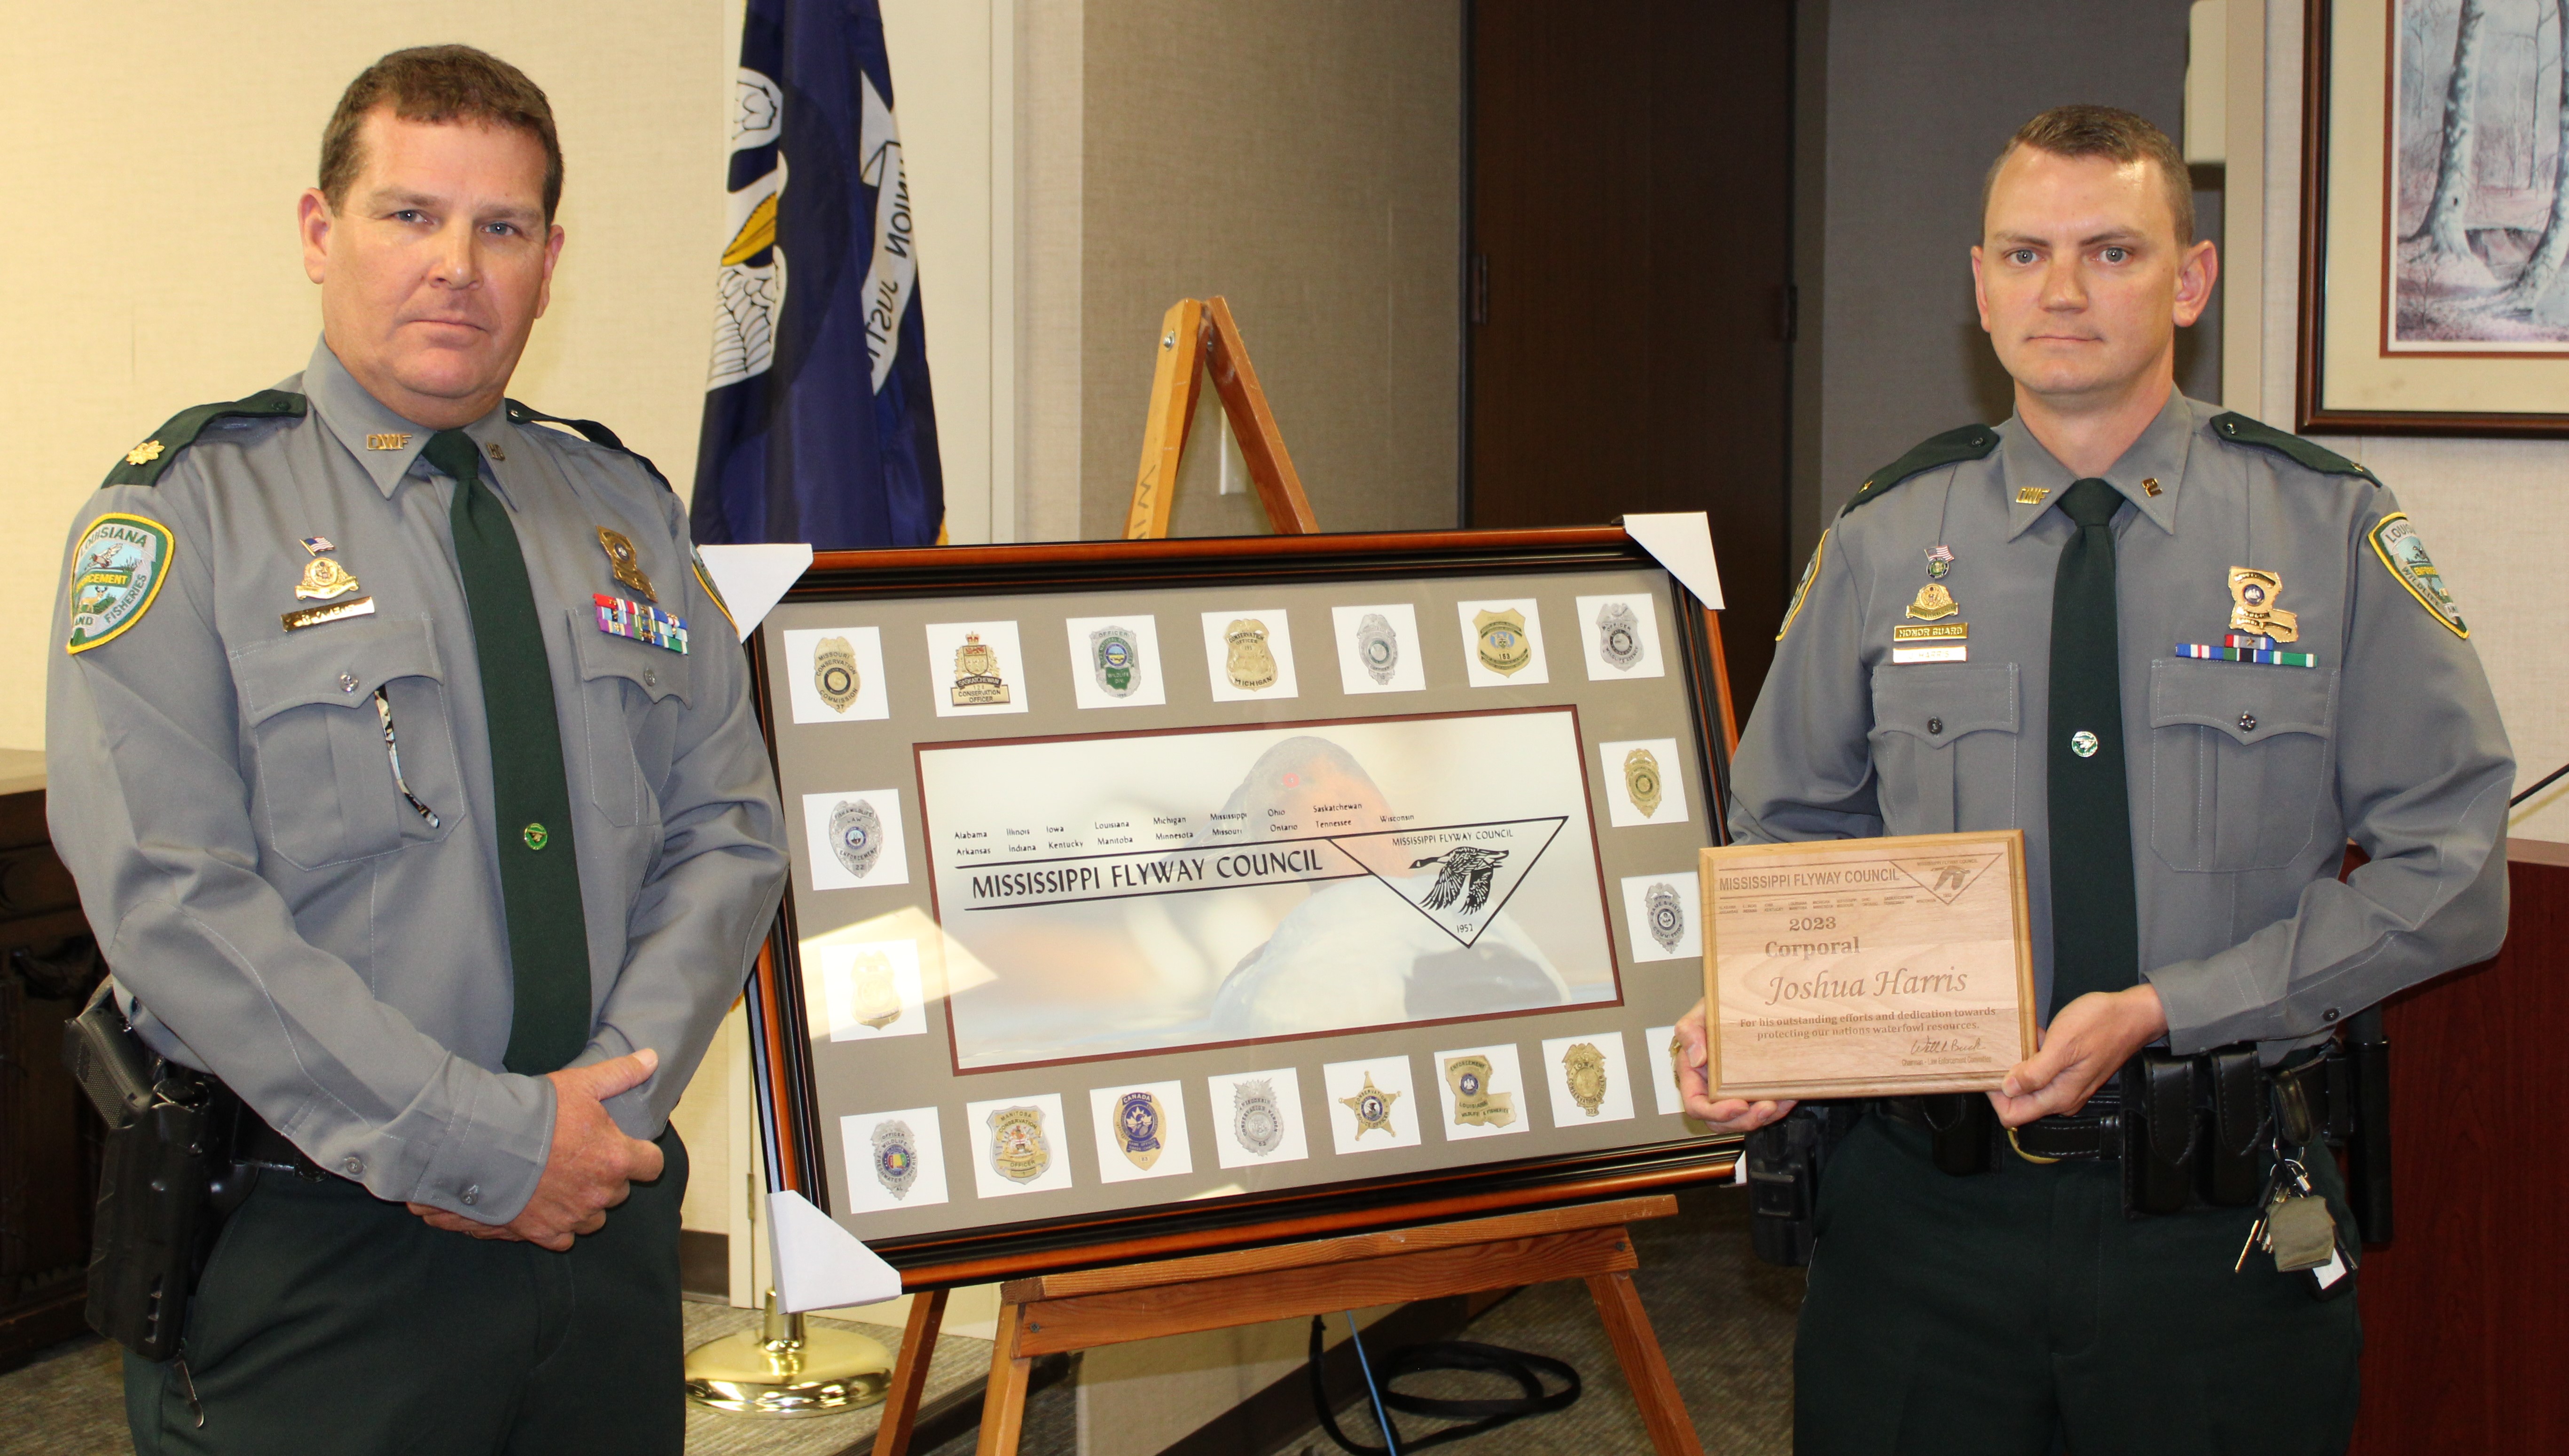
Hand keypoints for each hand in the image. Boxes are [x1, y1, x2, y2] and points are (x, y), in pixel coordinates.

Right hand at [409, 1048, 665, 1249]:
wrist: (484, 1144)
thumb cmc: (537, 1112)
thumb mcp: (581, 1084)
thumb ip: (621, 1074)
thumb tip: (651, 1058)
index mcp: (616, 1159)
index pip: (652, 1165)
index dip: (642, 1156)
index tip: (628, 1148)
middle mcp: (600, 1193)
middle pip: (619, 1191)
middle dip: (607, 1177)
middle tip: (583, 1158)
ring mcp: (573, 1216)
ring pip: (595, 1217)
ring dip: (585, 1203)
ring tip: (564, 1182)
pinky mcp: (544, 1232)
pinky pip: (565, 1238)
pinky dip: (560, 1226)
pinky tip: (546, 1206)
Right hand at [1674, 998, 1797, 1133]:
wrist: (1737, 1008)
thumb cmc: (1716, 1012)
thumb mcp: (1700, 1014)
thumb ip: (1690, 1032)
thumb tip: (1697, 1058)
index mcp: (1693, 1075)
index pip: (1696, 1106)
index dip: (1715, 1112)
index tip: (1738, 1106)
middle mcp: (1709, 1089)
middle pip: (1721, 1121)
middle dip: (1745, 1120)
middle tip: (1767, 1107)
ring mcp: (1731, 1093)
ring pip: (1742, 1120)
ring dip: (1762, 1118)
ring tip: (1779, 1102)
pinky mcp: (1751, 1091)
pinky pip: (1762, 1110)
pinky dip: (1777, 1108)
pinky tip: (1789, 1096)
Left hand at [1988, 986, 2166, 1127]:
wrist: (2133, 1015)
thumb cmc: (2102, 1025)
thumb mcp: (2062, 1045)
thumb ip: (2035, 1072)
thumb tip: (2008, 1089)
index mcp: (2060, 1097)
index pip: (2013, 1115)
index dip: (1995, 1096)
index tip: (1990, 1070)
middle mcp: (2063, 1098)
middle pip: (2019, 1101)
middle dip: (2007, 1078)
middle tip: (2007, 1050)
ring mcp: (2068, 1086)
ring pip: (2029, 1085)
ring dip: (2021, 1064)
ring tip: (2026, 1040)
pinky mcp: (2071, 1073)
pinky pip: (2042, 1073)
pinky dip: (2035, 1057)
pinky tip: (2039, 1038)